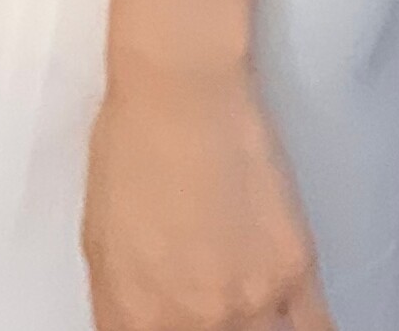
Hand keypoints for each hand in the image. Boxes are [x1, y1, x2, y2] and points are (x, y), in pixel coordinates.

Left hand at [84, 62, 330, 329]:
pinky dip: (297, 330)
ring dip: (247, 328)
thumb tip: (136, 326)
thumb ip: (123, 303)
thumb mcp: (101, 236)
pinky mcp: (296, 274)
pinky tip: (283, 319)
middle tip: (204, 308)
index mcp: (136, 310)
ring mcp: (250, 301)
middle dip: (199, 328)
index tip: (165, 322)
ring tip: (238, 308)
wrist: (183, 90)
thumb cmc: (136, 142)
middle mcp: (195, 318)